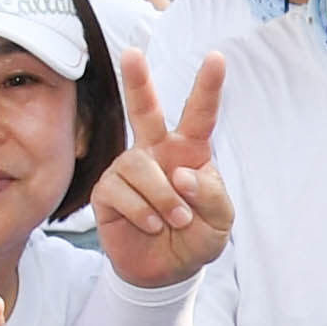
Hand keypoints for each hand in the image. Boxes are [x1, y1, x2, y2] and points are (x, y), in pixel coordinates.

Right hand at [92, 50, 234, 291]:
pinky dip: (142, 213)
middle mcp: (156, 153)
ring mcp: (128, 169)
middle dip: (137, 81)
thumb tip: (181, 174)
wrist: (167, 271)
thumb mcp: (220, 220)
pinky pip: (121, 192)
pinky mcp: (107, 191)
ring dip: (163, 198)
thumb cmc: (196, 237)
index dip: (207, 88)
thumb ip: (210, 194)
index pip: (199, 116)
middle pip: (144, 110)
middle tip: (132, 54)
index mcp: (189, 152)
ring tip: (174, 221)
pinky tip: (151, 225)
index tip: (217, 58)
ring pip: (140, 166)